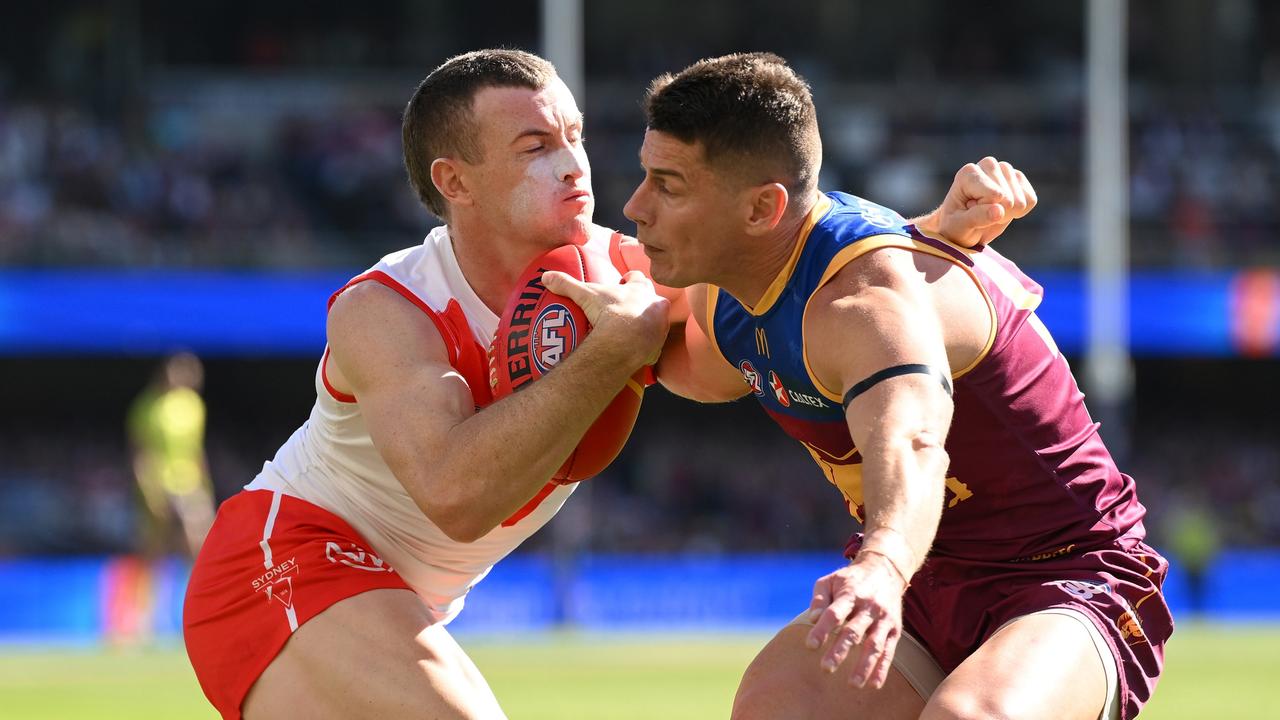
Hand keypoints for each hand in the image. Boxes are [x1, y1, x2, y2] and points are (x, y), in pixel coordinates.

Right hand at [543, 269, 669, 365]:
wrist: (625, 341)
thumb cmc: (608, 313)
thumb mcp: (584, 295)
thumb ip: (567, 284)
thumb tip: (545, 276)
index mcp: (640, 289)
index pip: (638, 278)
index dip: (630, 280)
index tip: (622, 282)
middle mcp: (655, 305)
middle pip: (652, 299)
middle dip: (643, 303)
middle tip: (627, 310)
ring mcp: (659, 327)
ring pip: (657, 323)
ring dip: (647, 326)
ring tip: (631, 333)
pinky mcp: (657, 347)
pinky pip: (653, 347)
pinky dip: (645, 349)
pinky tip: (634, 353)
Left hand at [804, 552, 907, 687]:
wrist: (885, 569)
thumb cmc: (850, 579)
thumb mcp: (831, 580)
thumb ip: (819, 599)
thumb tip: (813, 619)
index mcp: (850, 594)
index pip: (834, 613)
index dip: (822, 629)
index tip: (810, 646)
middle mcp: (868, 607)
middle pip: (853, 631)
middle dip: (840, 651)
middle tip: (826, 668)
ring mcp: (883, 619)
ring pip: (873, 645)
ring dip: (864, 665)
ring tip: (852, 684)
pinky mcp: (894, 629)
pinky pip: (889, 651)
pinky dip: (883, 669)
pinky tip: (874, 685)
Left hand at [925, 156, 1037, 247]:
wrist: (964, 227)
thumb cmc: (956, 226)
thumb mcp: (959, 227)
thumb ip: (976, 217)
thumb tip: (999, 210)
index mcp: (968, 173)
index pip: (993, 195)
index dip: (984, 211)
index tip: (969, 211)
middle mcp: (987, 165)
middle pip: (1008, 199)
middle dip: (997, 214)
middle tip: (980, 214)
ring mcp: (1005, 170)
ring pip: (1020, 201)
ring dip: (1007, 214)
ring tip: (989, 211)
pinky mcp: (1019, 178)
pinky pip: (1031, 200)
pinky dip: (1019, 212)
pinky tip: (1003, 208)